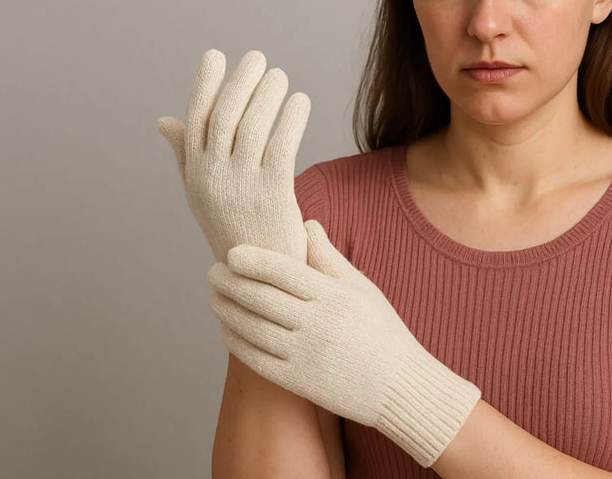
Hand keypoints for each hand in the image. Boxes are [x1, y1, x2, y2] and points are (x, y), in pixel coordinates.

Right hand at [157, 49, 310, 262]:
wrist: (259, 280)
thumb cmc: (233, 231)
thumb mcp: (201, 194)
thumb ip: (186, 156)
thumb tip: (166, 121)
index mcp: (196, 174)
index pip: (196, 119)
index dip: (205, 84)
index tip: (215, 56)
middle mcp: (213, 177)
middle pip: (224, 116)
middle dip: (240, 82)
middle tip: (257, 58)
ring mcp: (241, 186)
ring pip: (253, 126)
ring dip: (268, 94)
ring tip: (281, 76)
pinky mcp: (273, 194)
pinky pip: (282, 145)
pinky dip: (291, 118)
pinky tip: (301, 101)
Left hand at [207, 219, 481, 467]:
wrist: (398, 387)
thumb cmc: (382, 331)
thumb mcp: (363, 289)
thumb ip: (329, 258)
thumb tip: (305, 225)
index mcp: (334, 297)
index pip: (283, 272)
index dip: (253, 260)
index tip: (232, 252)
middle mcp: (317, 324)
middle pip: (260, 298)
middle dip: (230, 282)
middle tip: (213, 271)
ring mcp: (305, 355)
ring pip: (251, 328)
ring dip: (226, 310)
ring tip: (215, 297)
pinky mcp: (297, 381)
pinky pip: (255, 359)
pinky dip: (235, 342)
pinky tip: (227, 329)